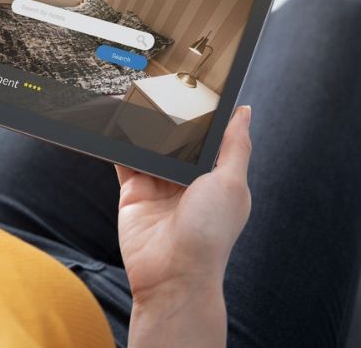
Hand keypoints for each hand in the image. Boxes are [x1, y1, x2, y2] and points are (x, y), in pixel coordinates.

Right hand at [117, 105, 251, 346]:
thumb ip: (235, 145)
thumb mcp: (232, 183)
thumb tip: (244, 112)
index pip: (210, 139)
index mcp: (216, 178)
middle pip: (177, 141)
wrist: (172, 274)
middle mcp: (187, 182)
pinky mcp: (133, 192)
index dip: (205, 116)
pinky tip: (115, 124)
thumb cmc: (210, 234)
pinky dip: (119, 144)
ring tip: (137, 97)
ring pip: (150, 148)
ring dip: (144, 128)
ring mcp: (159, 186)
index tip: (199, 88)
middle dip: (171, 120)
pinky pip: (124, 162)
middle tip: (162, 86)